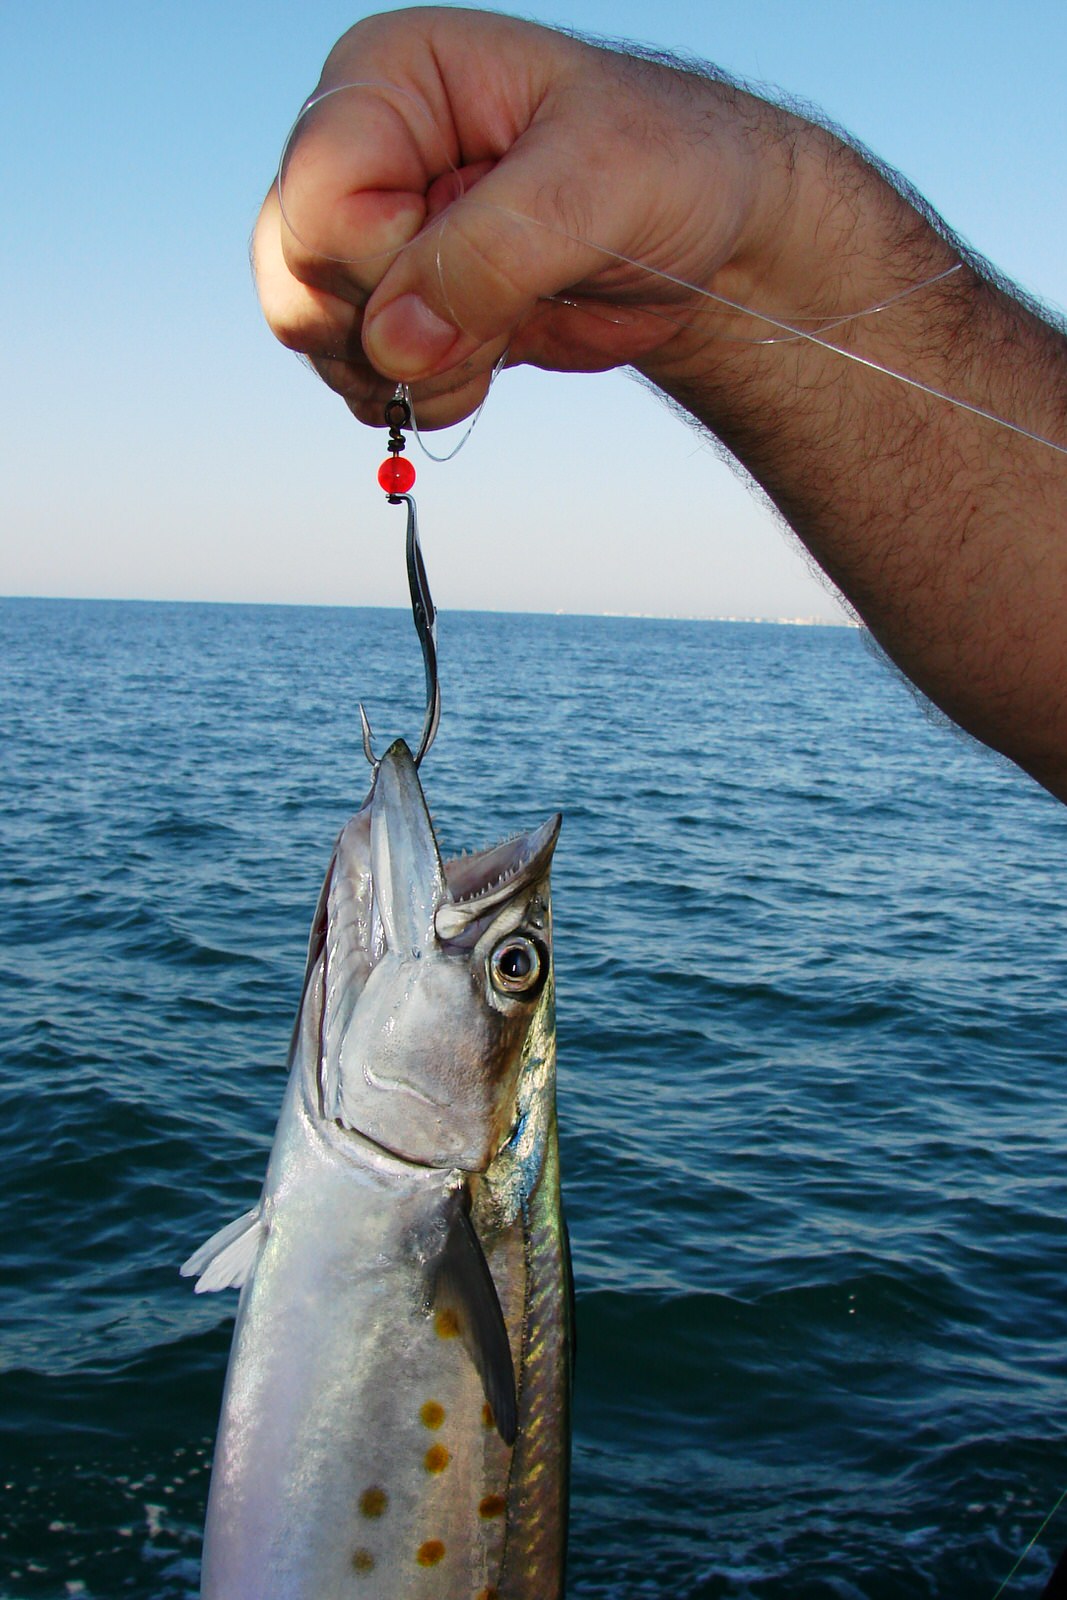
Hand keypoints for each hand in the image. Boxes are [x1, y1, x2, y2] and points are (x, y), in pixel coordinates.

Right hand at [252, 7, 784, 428]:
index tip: (485, 261)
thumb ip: (490, 256)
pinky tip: (490, 358)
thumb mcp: (598, 188)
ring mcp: (379, 237)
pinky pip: (363, 378)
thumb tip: (390, 344)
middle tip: (488, 314)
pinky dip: (423, 394)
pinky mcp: (406, 308)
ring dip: (410, 372)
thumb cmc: (669, 165)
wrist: (709, 233)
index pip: (317, 196)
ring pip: (321, 339)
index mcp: (388, 81)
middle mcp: (365, 153)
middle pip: (298, 275)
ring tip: (500, 332)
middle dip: (391, 327)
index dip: (384, 261)